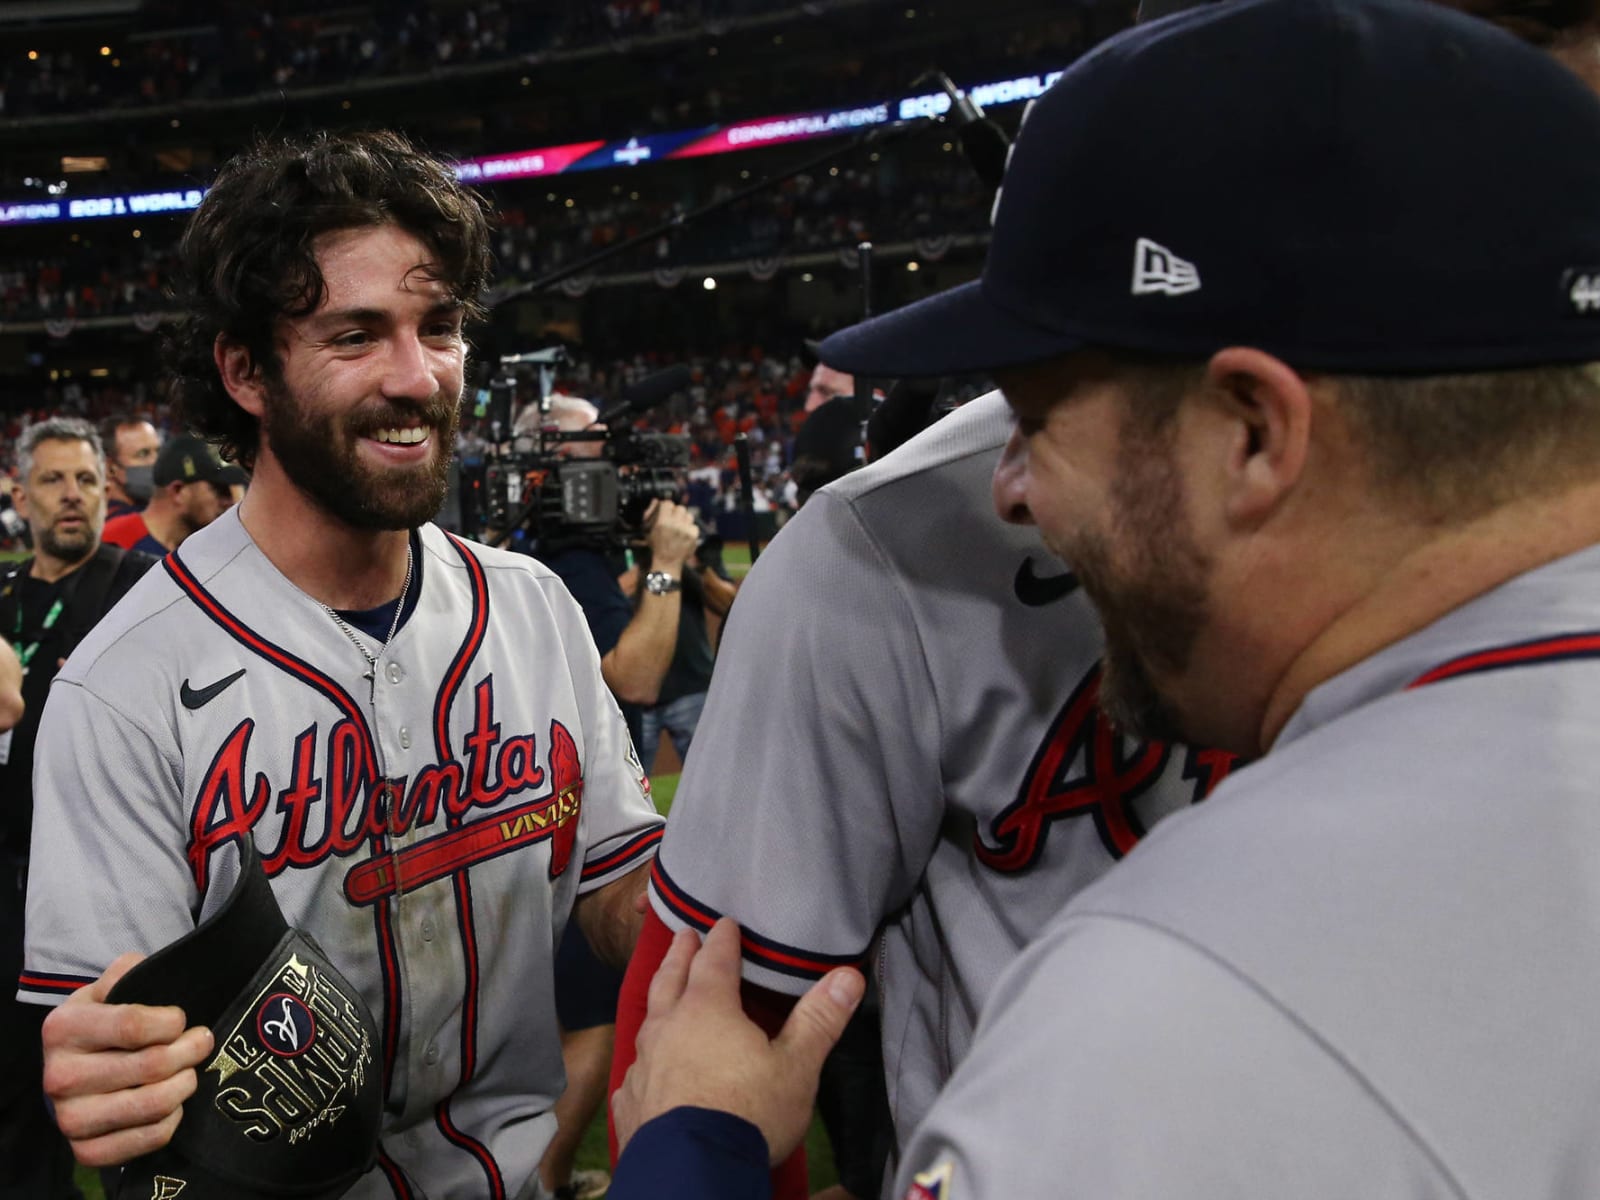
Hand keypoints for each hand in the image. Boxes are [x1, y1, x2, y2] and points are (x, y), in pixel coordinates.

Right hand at [41, 953, 215, 1167]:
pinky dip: (173, 1118)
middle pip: (152, 1065)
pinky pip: (150, 1137)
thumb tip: (149, 971)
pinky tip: (172, 1101)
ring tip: (189, 1070)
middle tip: (201, 1041)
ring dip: (186, 1083)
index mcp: (63, 1029)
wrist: (73, 1072)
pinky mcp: (87, 1151)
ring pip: (155, 1103)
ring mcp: (71, 1119)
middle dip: (190, 1049)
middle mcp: (59, 1077)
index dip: (171, 1021)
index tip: (181, 1019)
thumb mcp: (108, 989)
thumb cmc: (101, 1023)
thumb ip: (129, 972)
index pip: (133, 1025)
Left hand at [611, 918, 863, 1162]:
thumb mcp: (797, 1066)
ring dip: (658, 1003)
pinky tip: (645, 1070)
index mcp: (708, 1009)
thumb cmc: (750, 1110)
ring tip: (662, 995)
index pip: (715, 961)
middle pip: (671, 980)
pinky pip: (635, 1072)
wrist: (693, 1171)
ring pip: (647, 1021)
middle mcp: (668, 1027)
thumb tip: (849, 974)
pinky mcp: (630, 1103)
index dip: (722, 940)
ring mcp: (644, 1065)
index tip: (724, 923)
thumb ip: (819, 1019)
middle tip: (682, 936)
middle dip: (680, 955)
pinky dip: (644, 1061)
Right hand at [644, 500, 699, 574]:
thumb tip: (656, 500)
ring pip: (689, 515)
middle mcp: (675, 524)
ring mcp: (685, 530)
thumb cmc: (656, 546)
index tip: (667, 511)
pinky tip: (685, 535)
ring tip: (680, 527)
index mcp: (662, 522)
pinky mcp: (693, 536)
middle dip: (677, 513)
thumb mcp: (648, 530)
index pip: (668, 503)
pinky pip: (694, 526)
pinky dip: (690, 529)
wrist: (667, 563)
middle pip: (680, 508)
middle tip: (674, 520)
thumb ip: (650, 514)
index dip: (667, 506)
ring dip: (684, 520)